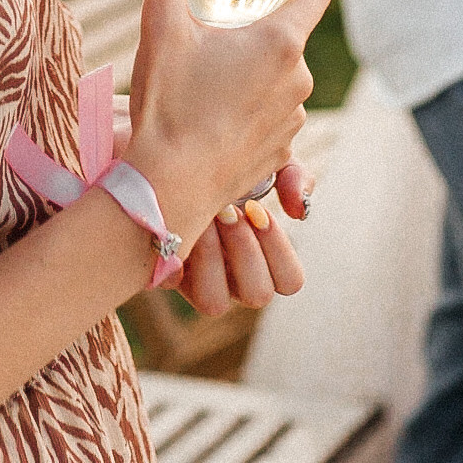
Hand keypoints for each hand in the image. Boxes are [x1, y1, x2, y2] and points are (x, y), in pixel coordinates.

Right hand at [123, 0, 321, 245]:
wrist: (164, 188)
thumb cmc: (166, 103)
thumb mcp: (160, 24)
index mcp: (280, 42)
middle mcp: (299, 81)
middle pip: (291, 37)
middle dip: (259, 29)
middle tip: (215, 31)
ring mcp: (293, 123)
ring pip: (282, 81)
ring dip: (255, 74)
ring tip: (208, 78)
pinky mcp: (279, 156)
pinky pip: (273, 120)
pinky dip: (250, 113)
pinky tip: (212, 117)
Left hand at [176, 157, 314, 315]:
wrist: (177, 159)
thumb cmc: (229, 168)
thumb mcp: (267, 164)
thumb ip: (293, 177)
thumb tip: (298, 211)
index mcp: (264, 260)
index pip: (290, 281)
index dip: (278, 248)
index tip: (258, 210)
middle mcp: (235, 280)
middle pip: (258, 295)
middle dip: (244, 249)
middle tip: (228, 212)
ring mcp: (199, 283)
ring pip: (214, 303)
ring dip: (212, 258)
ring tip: (204, 219)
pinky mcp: (164, 275)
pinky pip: (170, 283)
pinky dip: (174, 255)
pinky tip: (175, 223)